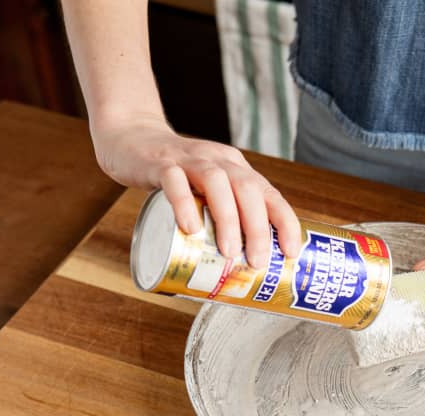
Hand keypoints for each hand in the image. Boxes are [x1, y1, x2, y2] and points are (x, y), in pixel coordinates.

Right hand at [92, 114, 300, 266]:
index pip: (270, 194)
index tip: (291, 253)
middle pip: (248, 190)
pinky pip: (174, 181)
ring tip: (229, 252)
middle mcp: (221, 161)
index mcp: (238, 170)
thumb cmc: (178, 176)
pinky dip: (184, 204)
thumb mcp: (210, 191)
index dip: (285, 222)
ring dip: (227, 219)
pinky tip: (190, 228)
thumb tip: (241, 268)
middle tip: (258, 262)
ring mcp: (190, 159)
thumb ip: (224, 217)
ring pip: (216, 184)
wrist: (133, 139)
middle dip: (258, 228)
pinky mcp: (160, 163)